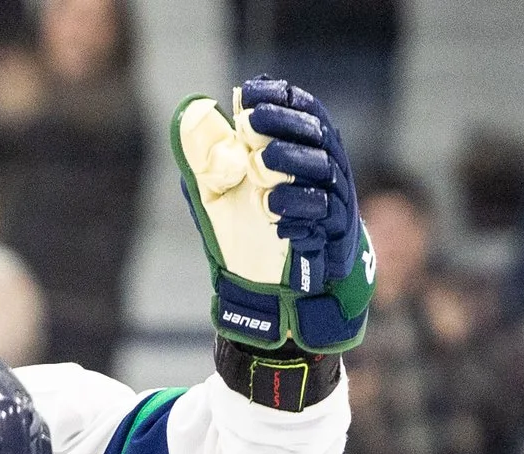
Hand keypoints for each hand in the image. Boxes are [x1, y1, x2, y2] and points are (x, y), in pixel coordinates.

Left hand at [171, 78, 372, 352]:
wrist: (268, 291)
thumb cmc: (245, 233)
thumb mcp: (216, 193)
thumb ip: (206, 157)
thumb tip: (189, 112)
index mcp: (301, 150)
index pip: (303, 110)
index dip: (281, 98)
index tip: (249, 92)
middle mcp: (324, 170)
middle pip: (316, 135)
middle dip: (284, 125)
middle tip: (251, 123)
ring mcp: (332, 202)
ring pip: (324, 172)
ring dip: (292, 164)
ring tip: (261, 163)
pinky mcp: (334, 236)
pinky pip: (325, 218)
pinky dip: (300, 212)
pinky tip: (274, 214)